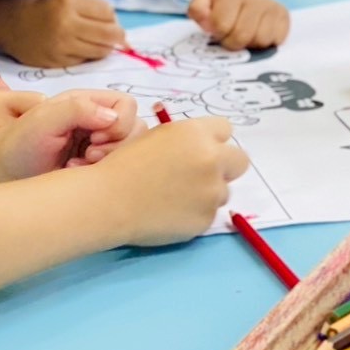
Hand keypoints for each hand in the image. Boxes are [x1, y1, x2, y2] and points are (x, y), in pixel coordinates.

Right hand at [0, 0, 125, 67]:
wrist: (5, 23)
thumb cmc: (36, 7)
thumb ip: (87, 7)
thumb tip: (115, 24)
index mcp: (67, 3)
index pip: (107, 13)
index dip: (113, 17)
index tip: (112, 20)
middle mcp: (66, 26)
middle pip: (109, 35)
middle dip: (117, 36)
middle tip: (118, 37)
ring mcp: (61, 47)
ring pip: (100, 51)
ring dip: (105, 47)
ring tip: (100, 42)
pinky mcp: (56, 62)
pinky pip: (83, 61)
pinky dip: (88, 56)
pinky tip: (81, 49)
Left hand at [0, 90, 144, 180]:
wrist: (3, 173)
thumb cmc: (19, 142)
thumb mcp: (43, 119)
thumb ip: (77, 110)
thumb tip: (112, 119)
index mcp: (88, 103)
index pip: (127, 106)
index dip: (118, 123)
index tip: (93, 137)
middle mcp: (98, 122)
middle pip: (136, 130)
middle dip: (115, 146)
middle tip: (88, 155)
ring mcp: (99, 145)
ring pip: (130, 152)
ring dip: (109, 162)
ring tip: (79, 166)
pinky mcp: (96, 168)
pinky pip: (118, 170)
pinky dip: (103, 176)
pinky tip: (77, 176)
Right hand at [95, 116, 249, 245]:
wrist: (109, 199)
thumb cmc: (123, 164)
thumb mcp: (156, 137)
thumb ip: (186, 140)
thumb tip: (200, 148)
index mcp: (197, 134)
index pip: (225, 129)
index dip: (213, 140)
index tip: (201, 149)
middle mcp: (211, 160)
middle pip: (240, 161)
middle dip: (225, 166)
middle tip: (202, 174)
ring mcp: (211, 192)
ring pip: (223, 190)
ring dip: (208, 192)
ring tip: (176, 196)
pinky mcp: (206, 219)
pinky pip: (208, 213)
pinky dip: (195, 213)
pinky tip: (170, 212)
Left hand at [187, 0, 288, 49]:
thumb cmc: (222, 3)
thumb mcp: (203, 1)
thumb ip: (197, 10)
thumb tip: (208, 24)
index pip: (222, 26)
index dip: (218, 33)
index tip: (218, 29)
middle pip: (242, 36)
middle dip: (233, 42)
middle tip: (231, 35)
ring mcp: (272, 7)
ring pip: (261, 41)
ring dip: (250, 44)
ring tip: (245, 34)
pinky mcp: (285, 17)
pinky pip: (276, 41)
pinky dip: (266, 43)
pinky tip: (258, 33)